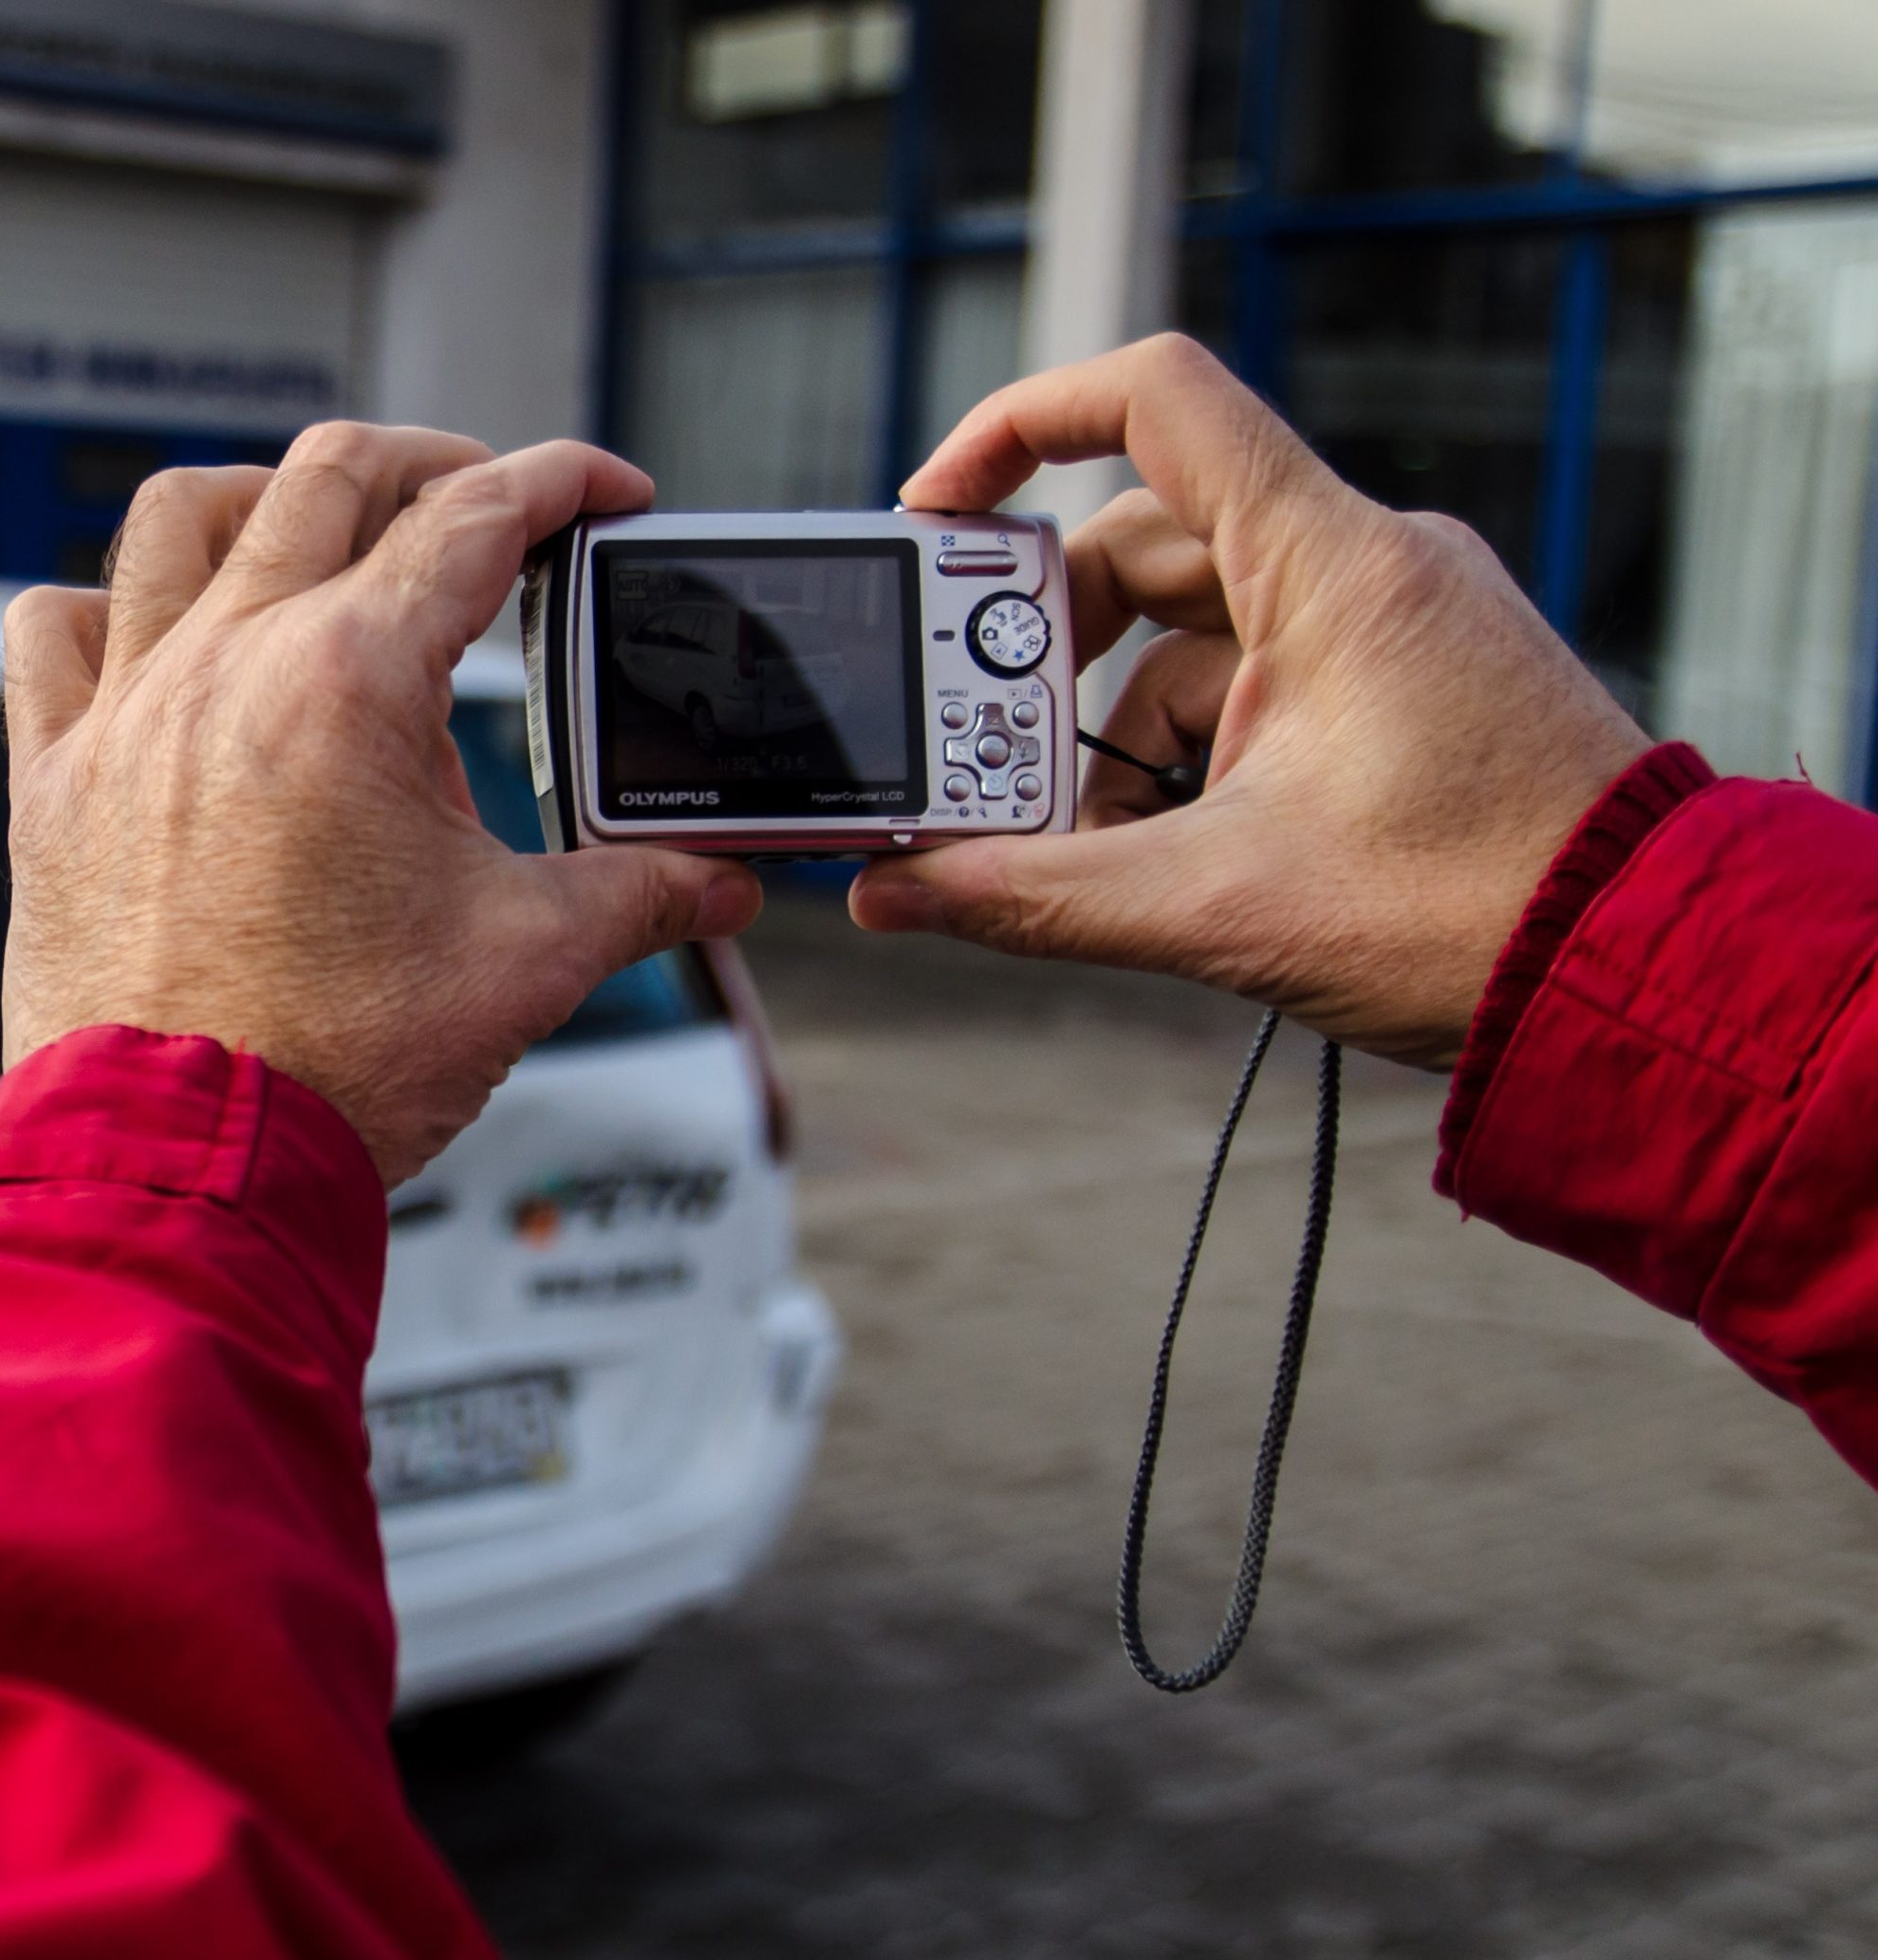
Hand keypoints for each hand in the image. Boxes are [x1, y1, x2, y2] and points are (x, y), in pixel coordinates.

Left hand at [0, 423, 761, 1184]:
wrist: (184, 1164)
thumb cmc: (336, 1067)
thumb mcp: (527, 962)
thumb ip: (640, 896)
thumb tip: (722, 882)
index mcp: (348, 681)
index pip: (473, 520)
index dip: (560, 485)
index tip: (604, 494)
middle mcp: (226, 665)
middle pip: (330, 478)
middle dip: (431, 466)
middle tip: (490, 505)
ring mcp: (126, 714)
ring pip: (178, 518)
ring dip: (265, 499)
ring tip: (323, 529)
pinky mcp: (54, 780)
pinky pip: (54, 631)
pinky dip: (105, 603)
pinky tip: (153, 631)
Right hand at [851, 335, 1649, 1070]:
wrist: (1648, 980)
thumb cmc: (1479, 918)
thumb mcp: (1222, 906)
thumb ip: (1034, 895)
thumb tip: (889, 893)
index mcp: (1334, 563)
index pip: (1157, 401)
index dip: (1021, 427)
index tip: (935, 512)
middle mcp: (1366, 567)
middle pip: (1144, 544)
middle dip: (1042, 649)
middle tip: (974, 743)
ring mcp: (1389, 630)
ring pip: (1191, 634)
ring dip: (1108, 729)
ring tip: (1068, 842)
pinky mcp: (1401, 694)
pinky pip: (1251, 688)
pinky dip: (1180, 757)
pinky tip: (1152, 854)